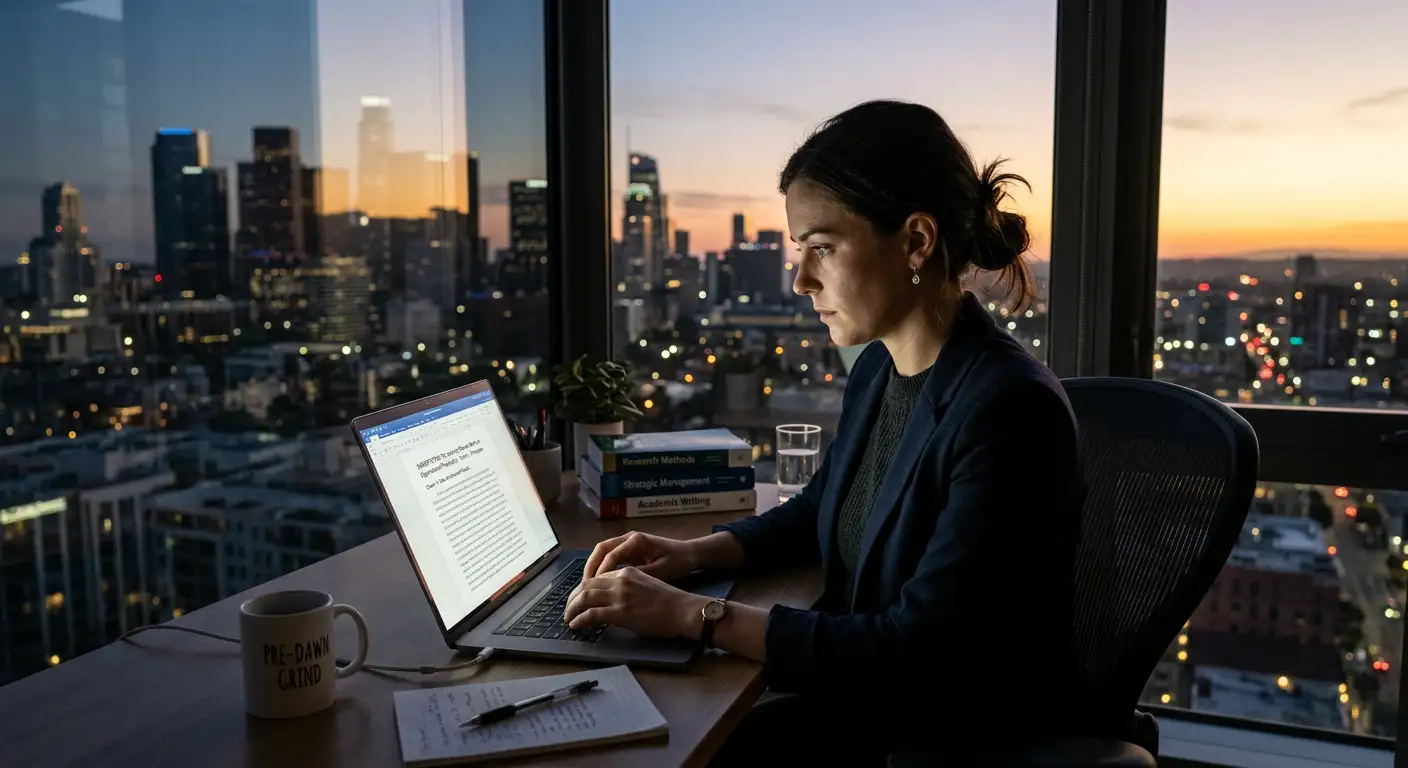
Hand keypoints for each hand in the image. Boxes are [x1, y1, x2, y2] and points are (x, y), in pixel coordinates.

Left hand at [563, 566, 706, 639]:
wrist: (682, 610)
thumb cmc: (670, 601)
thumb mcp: (646, 585)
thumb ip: (627, 588)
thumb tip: (612, 599)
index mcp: (626, 571)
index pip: (597, 577)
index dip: (583, 588)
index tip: (578, 598)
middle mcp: (620, 580)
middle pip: (586, 585)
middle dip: (573, 598)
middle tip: (568, 609)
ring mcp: (619, 596)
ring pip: (584, 598)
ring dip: (572, 609)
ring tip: (568, 618)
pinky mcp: (619, 612)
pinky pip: (591, 614)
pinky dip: (580, 619)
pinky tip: (576, 625)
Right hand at [582, 531, 696, 581]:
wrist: (689, 553)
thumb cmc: (677, 562)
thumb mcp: (660, 571)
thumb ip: (639, 576)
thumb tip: (617, 586)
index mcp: (636, 541)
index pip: (611, 555)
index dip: (601, 572)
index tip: (594, 588)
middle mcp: (629, 537)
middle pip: (601, 549)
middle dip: (590, 567)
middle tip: (583, 586)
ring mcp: (628, 541)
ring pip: (603, 551)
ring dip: (593, 567)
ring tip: (586, 586)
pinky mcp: (629, 548)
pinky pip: (609, 555)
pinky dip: (601, 567)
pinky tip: (598, 582)